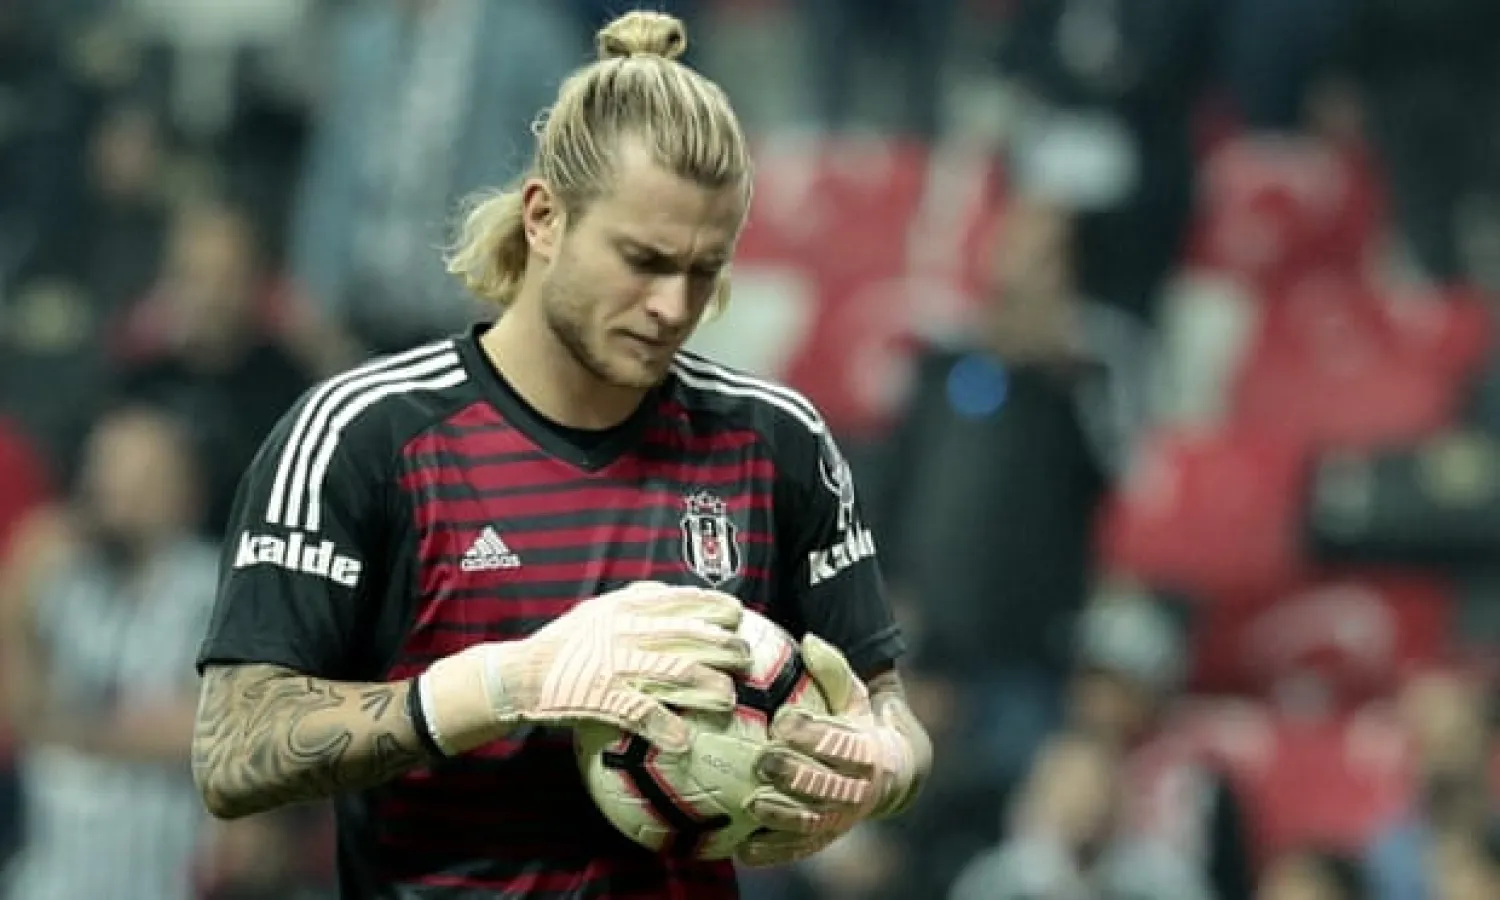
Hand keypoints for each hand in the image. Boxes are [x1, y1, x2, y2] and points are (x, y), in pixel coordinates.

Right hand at [418, 582, 751, 754]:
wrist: (519, 673)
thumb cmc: (564, 643)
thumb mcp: (598, 610)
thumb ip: (634, 600)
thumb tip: (671, 591)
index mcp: (626, 607)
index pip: (683, 600)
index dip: (716, 608)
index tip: (737, 615)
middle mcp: (625, 632)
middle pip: (691, 637)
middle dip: (726, 648)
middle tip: (745, 659)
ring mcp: (615, 665)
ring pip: (677, 673)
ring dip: (709, 688)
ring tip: (729, 699)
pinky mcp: (603, 698)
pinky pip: (643, 714)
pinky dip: (667, 728)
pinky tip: (684, 741)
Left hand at [736, 634, 917, 867]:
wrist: (890, 776)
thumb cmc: (857, 724)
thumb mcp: (853, 696)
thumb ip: (832, 670)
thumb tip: (808, 640)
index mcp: (867, 751)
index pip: (840, 743)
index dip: (812, 733)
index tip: (782, 719)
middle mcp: (858, 789)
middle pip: (826, 784)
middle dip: (795, 773)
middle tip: (764, 760)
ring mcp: (842, 818)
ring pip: (812, 820)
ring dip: (782, 815)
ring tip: (752, 803)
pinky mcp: (825, 838)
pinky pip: (799, 849)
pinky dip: (774, 852)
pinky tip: (744, 849)